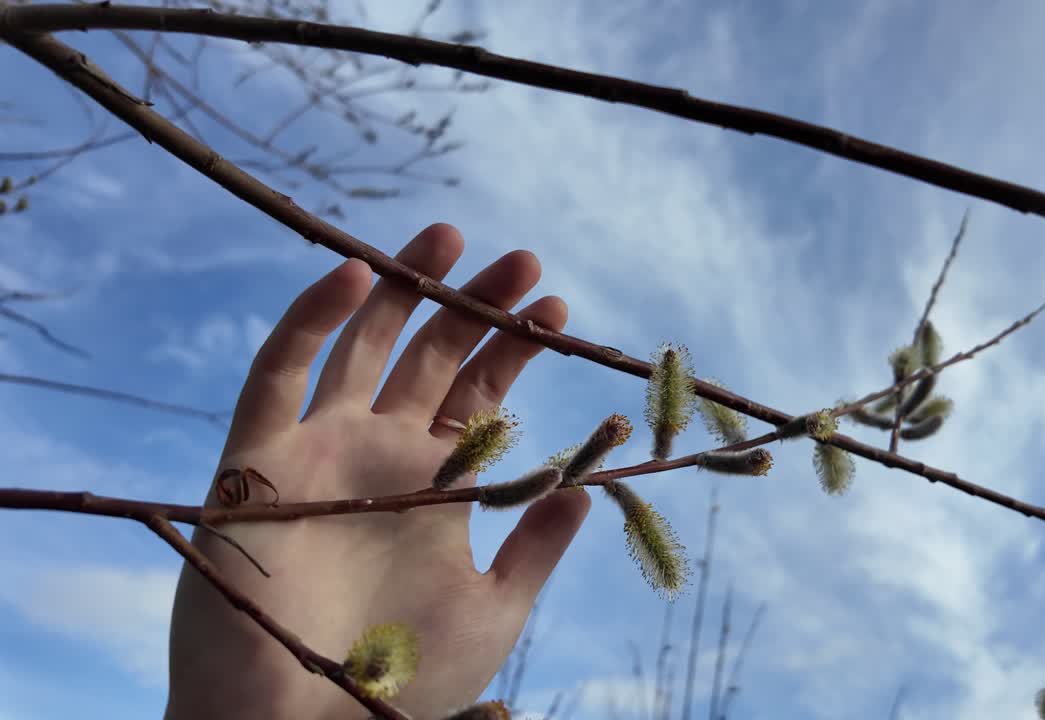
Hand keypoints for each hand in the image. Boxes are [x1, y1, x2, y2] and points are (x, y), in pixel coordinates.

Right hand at [166, 224, 590, 718]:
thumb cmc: (399, 683)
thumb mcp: (490, 611)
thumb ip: (536, 548)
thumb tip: (591, 488)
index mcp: (435, 486)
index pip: (480, 396)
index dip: (516, 351)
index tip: (560, 312)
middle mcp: (380, 454)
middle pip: (432, 357)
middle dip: (475, 307)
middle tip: (523, 261)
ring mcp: (318, 449)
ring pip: (361, 345)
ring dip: (400, 287)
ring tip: (448, 236)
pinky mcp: (256, 461)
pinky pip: (277, 375)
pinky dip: (310, 320)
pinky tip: (354, 273)